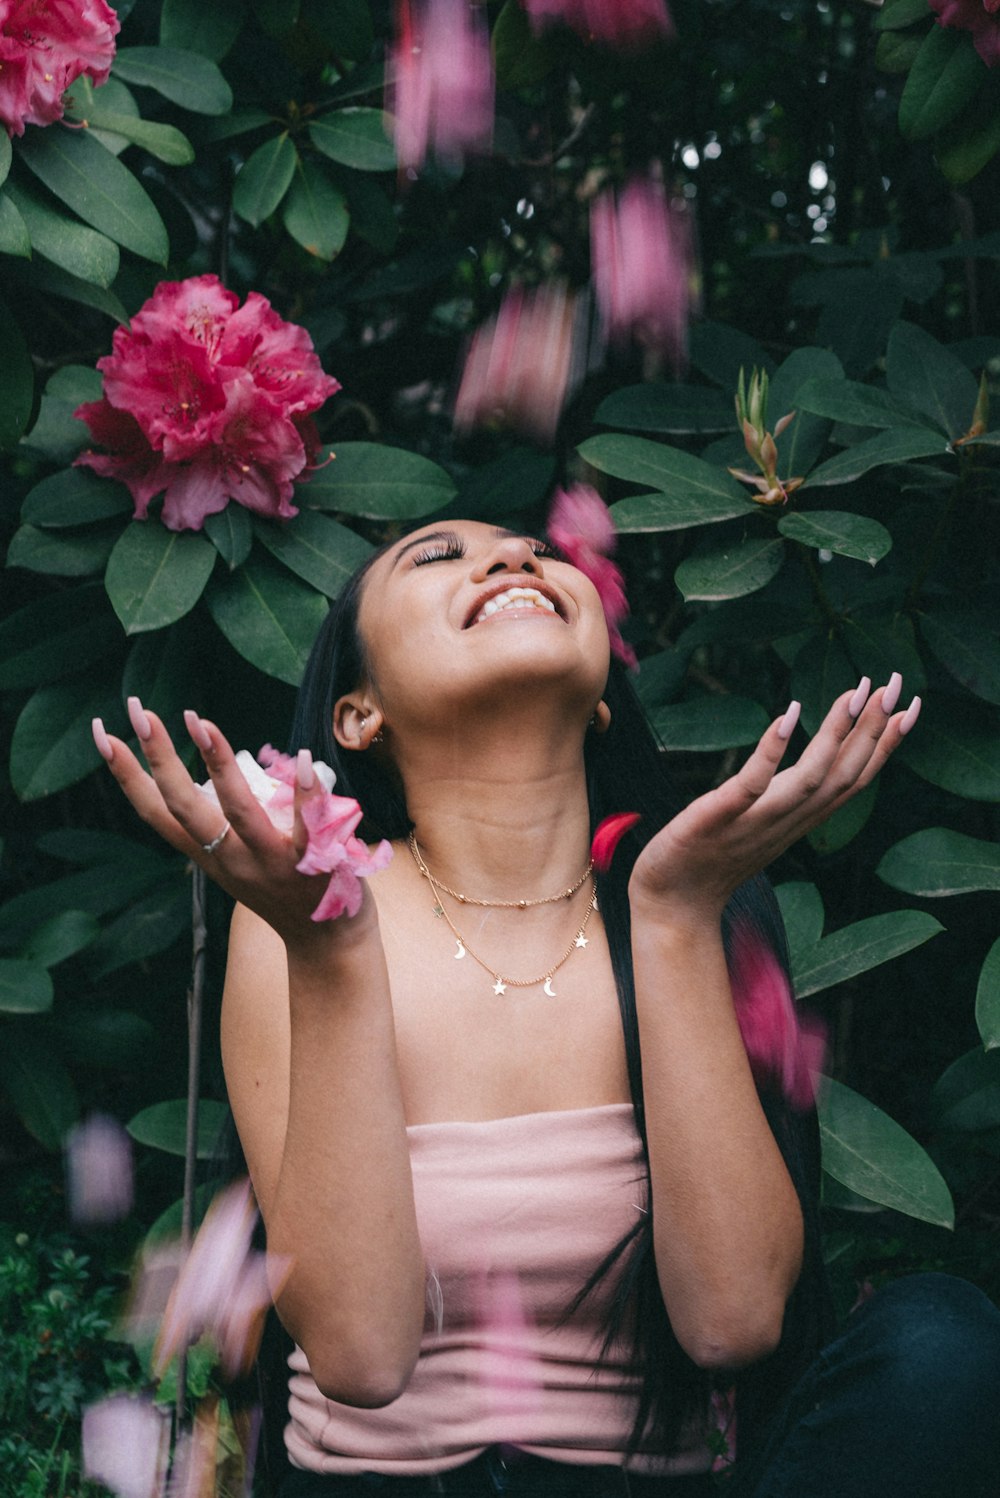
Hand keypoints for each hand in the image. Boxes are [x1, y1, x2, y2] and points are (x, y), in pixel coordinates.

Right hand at [92, 698, 374, 950]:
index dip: (126, 774)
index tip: (102, 734)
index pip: (155, 812)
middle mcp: (231, 859)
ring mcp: (270, 862)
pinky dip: (305, 791)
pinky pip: (308, 825)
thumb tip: (215, 769)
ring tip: (202, 722)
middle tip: (140, 711)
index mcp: (209, 855)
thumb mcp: (239, 862)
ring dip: (217, 765)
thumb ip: (225, 824)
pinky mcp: (313, 864)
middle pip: (182, 806)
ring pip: (237, 812)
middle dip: (158, 757)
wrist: (326, 947)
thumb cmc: (283, 893)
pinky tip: (303, 756)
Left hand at [628, 674, 919, 921]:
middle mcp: (787, 822)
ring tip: (854, 694)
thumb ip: (791, 795)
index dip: (884, 744)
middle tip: (896, 683)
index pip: (854, 779)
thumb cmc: (714, 860)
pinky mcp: (716, 820)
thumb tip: (817, 762)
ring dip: (834, 737)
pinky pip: (750, 785)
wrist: (673, 906)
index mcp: (799, 820)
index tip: (911, 706)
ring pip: (809, 780)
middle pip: (843, 775)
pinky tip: (788, 716)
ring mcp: (753, 823)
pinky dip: (771, 752)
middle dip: (872, 729)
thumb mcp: (764, 823)